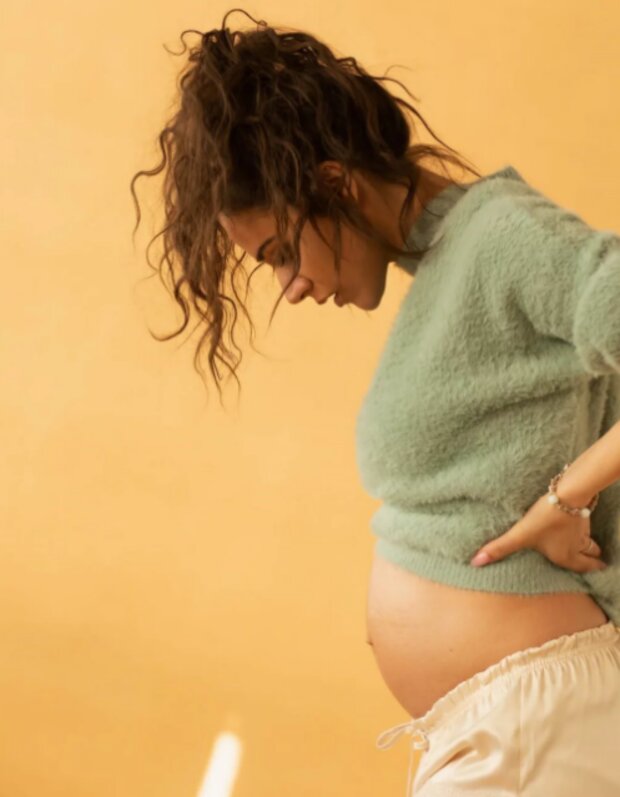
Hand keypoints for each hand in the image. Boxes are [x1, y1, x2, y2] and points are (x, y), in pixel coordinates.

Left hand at [469, 493, 606, 572]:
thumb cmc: (544, 519)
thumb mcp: (519, 535)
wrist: (566, 494)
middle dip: (593, 561)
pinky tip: (578, 524)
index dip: (592, 571)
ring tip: (591, 549)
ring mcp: (582, 529)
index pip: (585, 569)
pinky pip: (586, 525)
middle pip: (591, 557)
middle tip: (597, 563)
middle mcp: (577, 546)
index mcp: (566, 557)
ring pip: (591, 541)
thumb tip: (475, 563)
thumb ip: (499, 549)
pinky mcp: (582, 512)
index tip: (597, 574)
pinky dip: (584, 528)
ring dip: (591, 546)